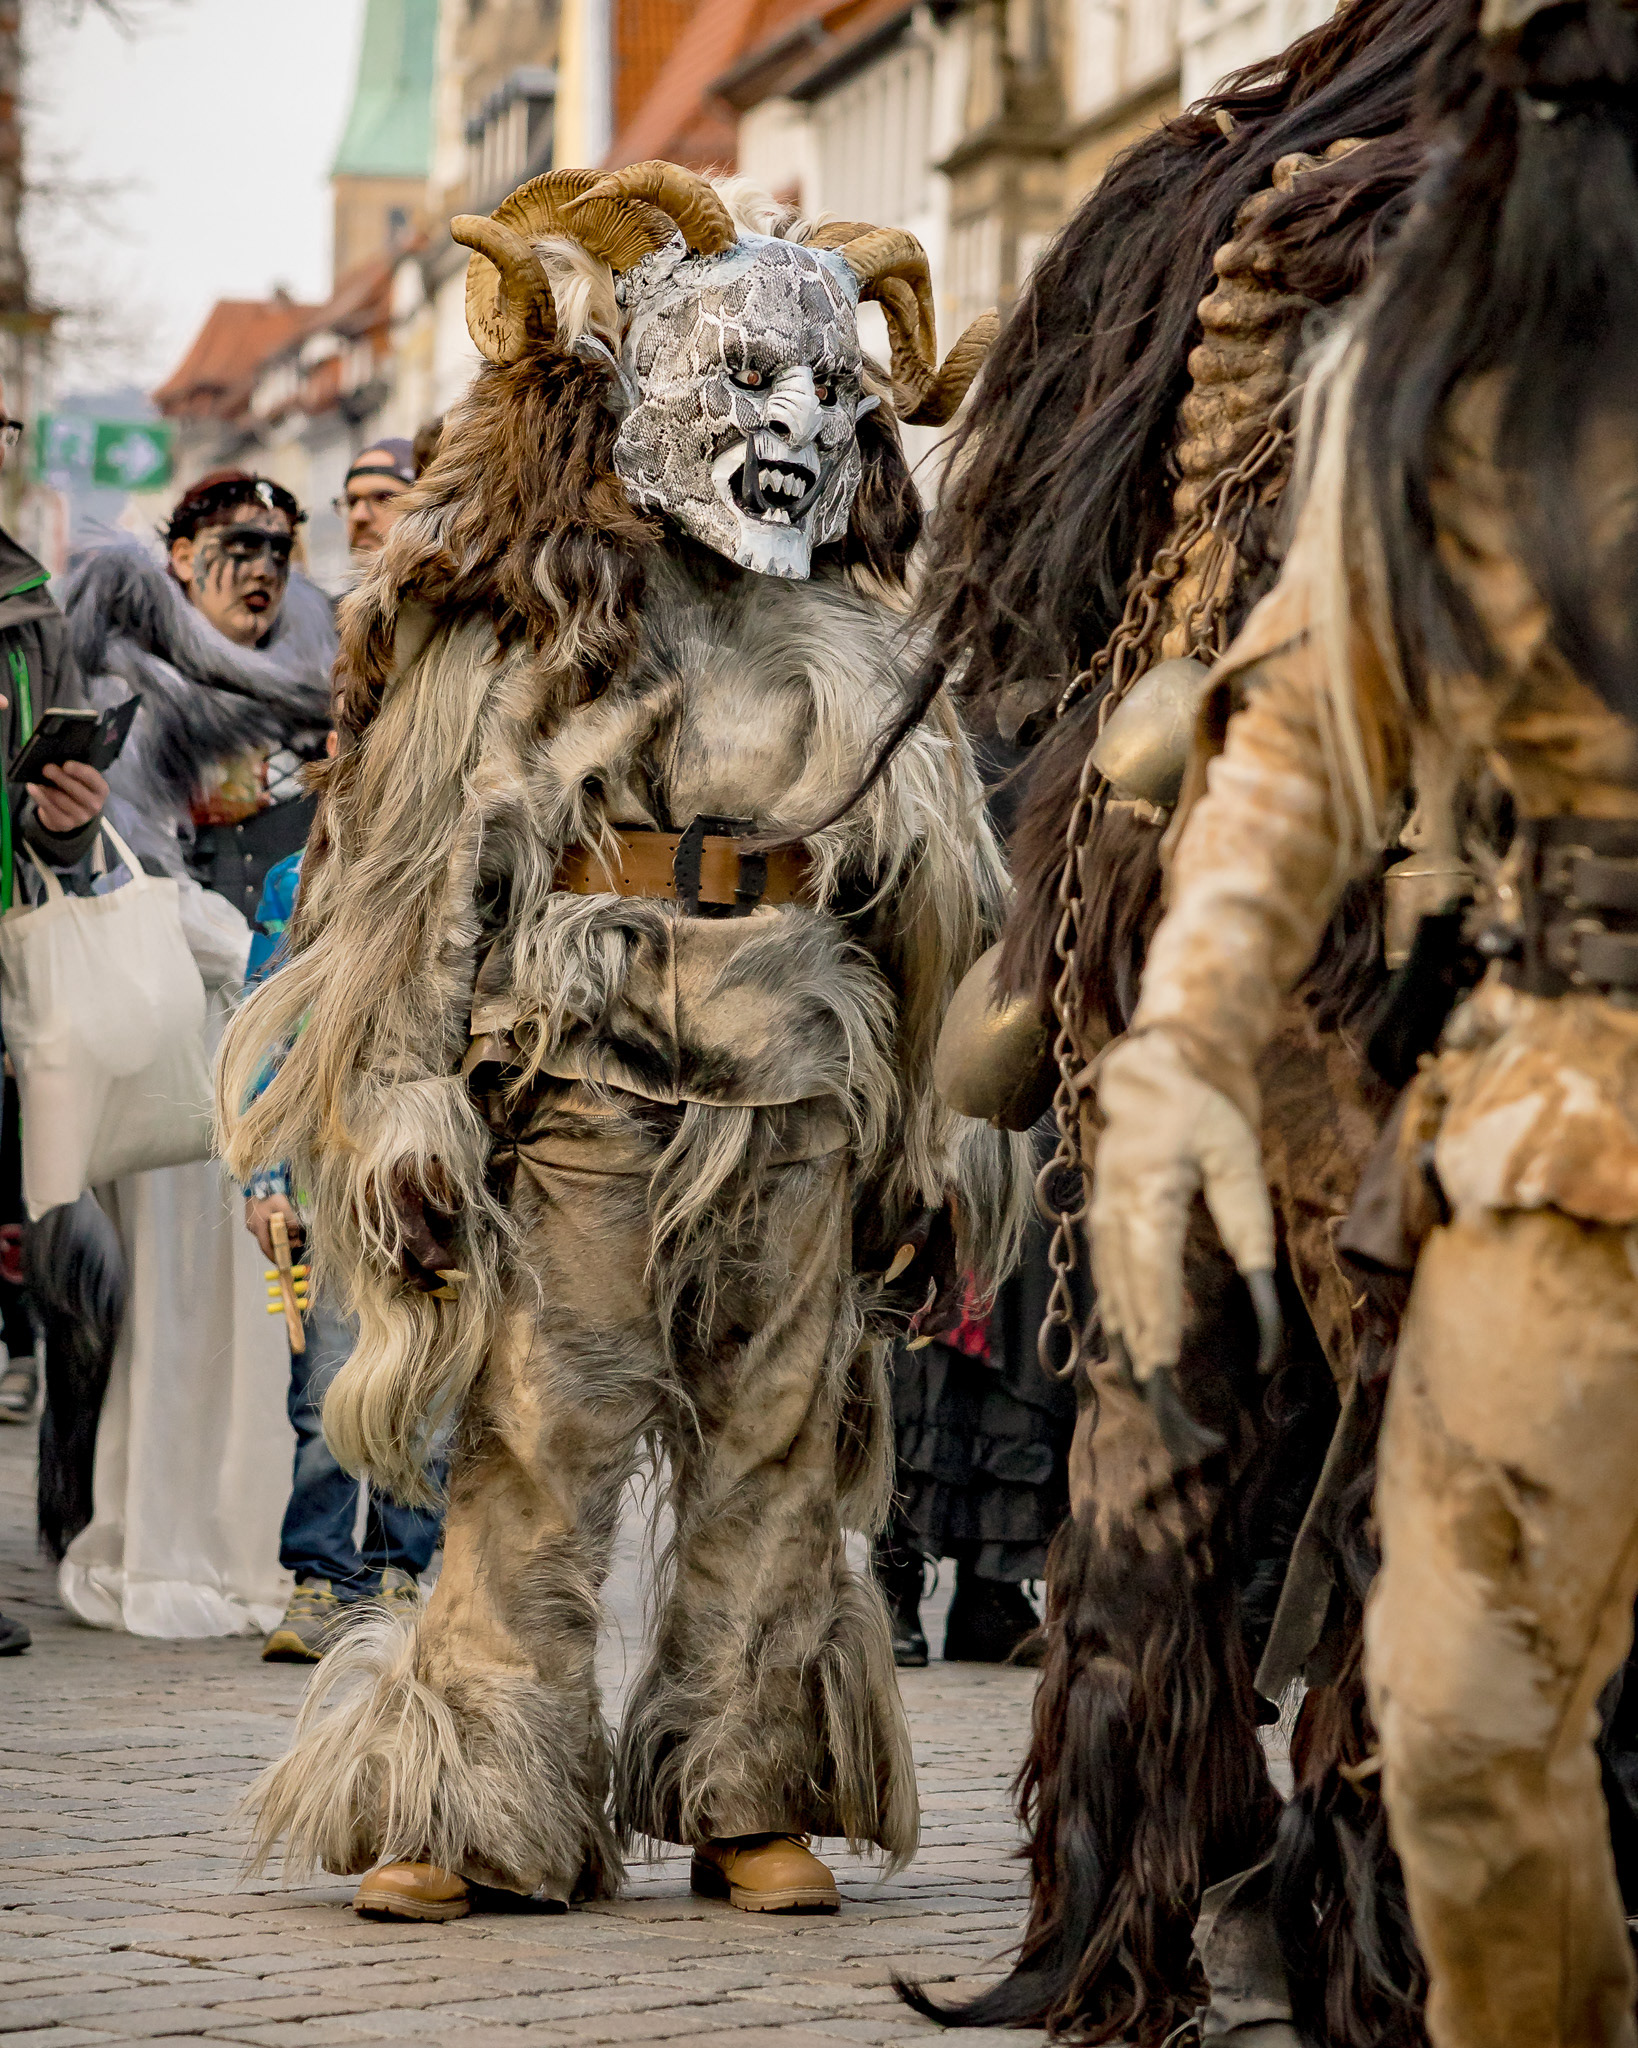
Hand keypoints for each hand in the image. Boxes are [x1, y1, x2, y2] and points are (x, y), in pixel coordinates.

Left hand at [28, 760, 106, 835]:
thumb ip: (73, 772)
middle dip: (60, 778)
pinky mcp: (66, 824)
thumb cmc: (76, 789)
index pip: (93, 779)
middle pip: (76, 790)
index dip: (80, 771)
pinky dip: (40, 797)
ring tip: (39, 779)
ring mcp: (81, 817)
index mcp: (101, 790)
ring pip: (61, 799)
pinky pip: (50, 809)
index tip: (66, 765)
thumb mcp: (80, 780)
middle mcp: (95, 805)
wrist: (72, 814)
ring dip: (48, 788)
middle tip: (46, 768)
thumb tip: (54, 765)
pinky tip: (33, 788)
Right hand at [245, 1192, 302, 1261]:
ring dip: (282, 1236)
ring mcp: (253, 1222)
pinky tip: (287, 1225)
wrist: (258, 1180)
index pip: (265, 1247)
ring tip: (296, 1234)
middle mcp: (253, 1227)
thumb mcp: (283, 1205)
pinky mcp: (256, 1218)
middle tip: (297, 1243)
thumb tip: (297, 1235)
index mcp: (258, 1227)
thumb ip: (291, 1221)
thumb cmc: (269, 1192)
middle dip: (283, 1245)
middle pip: (269, 1242)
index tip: (284, 1263)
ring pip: (269, 1234)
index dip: (275, 1257)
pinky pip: (268, 1228)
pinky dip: (278, 1230)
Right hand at [1090, 1030, 1276, 1384]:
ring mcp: (1102, 1218)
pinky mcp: (1103, 1221)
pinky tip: (1127, 1344)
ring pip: (1113, 1290)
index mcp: (1147, 1195)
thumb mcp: (1238, 1158)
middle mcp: (1114, 1213)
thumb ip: (1248, 1225)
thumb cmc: (1202, 1112)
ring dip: (1129, 1338)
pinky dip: (1117, 1314)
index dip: (1159, 1324)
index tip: (1165, 1366)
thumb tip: (1264, 1288)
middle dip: (1145, 1347)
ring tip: (1145, 1387)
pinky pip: (1107, 1278)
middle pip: (1128, 1293)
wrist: (1149, 1074)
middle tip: (1160, 1400)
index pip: (1152, 1275)